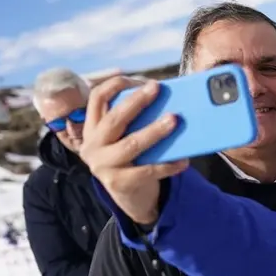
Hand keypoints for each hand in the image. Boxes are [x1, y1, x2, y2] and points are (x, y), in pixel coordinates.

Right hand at [79, 77, 188, 225]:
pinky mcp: (120, 183)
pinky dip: (168, 164)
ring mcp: (104, 166)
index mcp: (92, 128)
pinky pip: (148, 171)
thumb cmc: (131, 158)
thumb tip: (167, 96)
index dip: (116, 85)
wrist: (129, 196)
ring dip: (154, 131)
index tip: (139, 80)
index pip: (96, 98)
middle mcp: (92, 145)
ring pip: (131, 144)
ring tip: (174, 120)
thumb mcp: (123, 137)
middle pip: (114, 119)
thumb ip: (134, 120)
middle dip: (137, 101)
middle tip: (157, 88)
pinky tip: (183, 160)